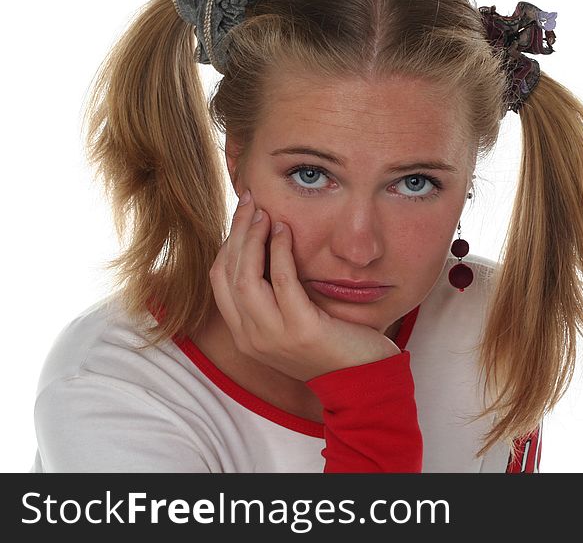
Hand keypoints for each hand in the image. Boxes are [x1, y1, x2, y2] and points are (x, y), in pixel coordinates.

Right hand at [209, 189, 401, 381]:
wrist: (362, 380)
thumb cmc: (332, 343)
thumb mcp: (292, 321)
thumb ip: (274, 295)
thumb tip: (266, 248)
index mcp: (244, 334)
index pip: (220, 280)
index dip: (227, 242)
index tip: (243, 214)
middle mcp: (251, 337)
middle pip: (227, 273)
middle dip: (237, 232)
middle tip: (251, 201)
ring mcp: (273, 336)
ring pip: (246, 276)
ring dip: (253, 238)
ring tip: (265, 212)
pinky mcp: (301, 330)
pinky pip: (281, 281)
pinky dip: (280, 251)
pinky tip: (285, 231)